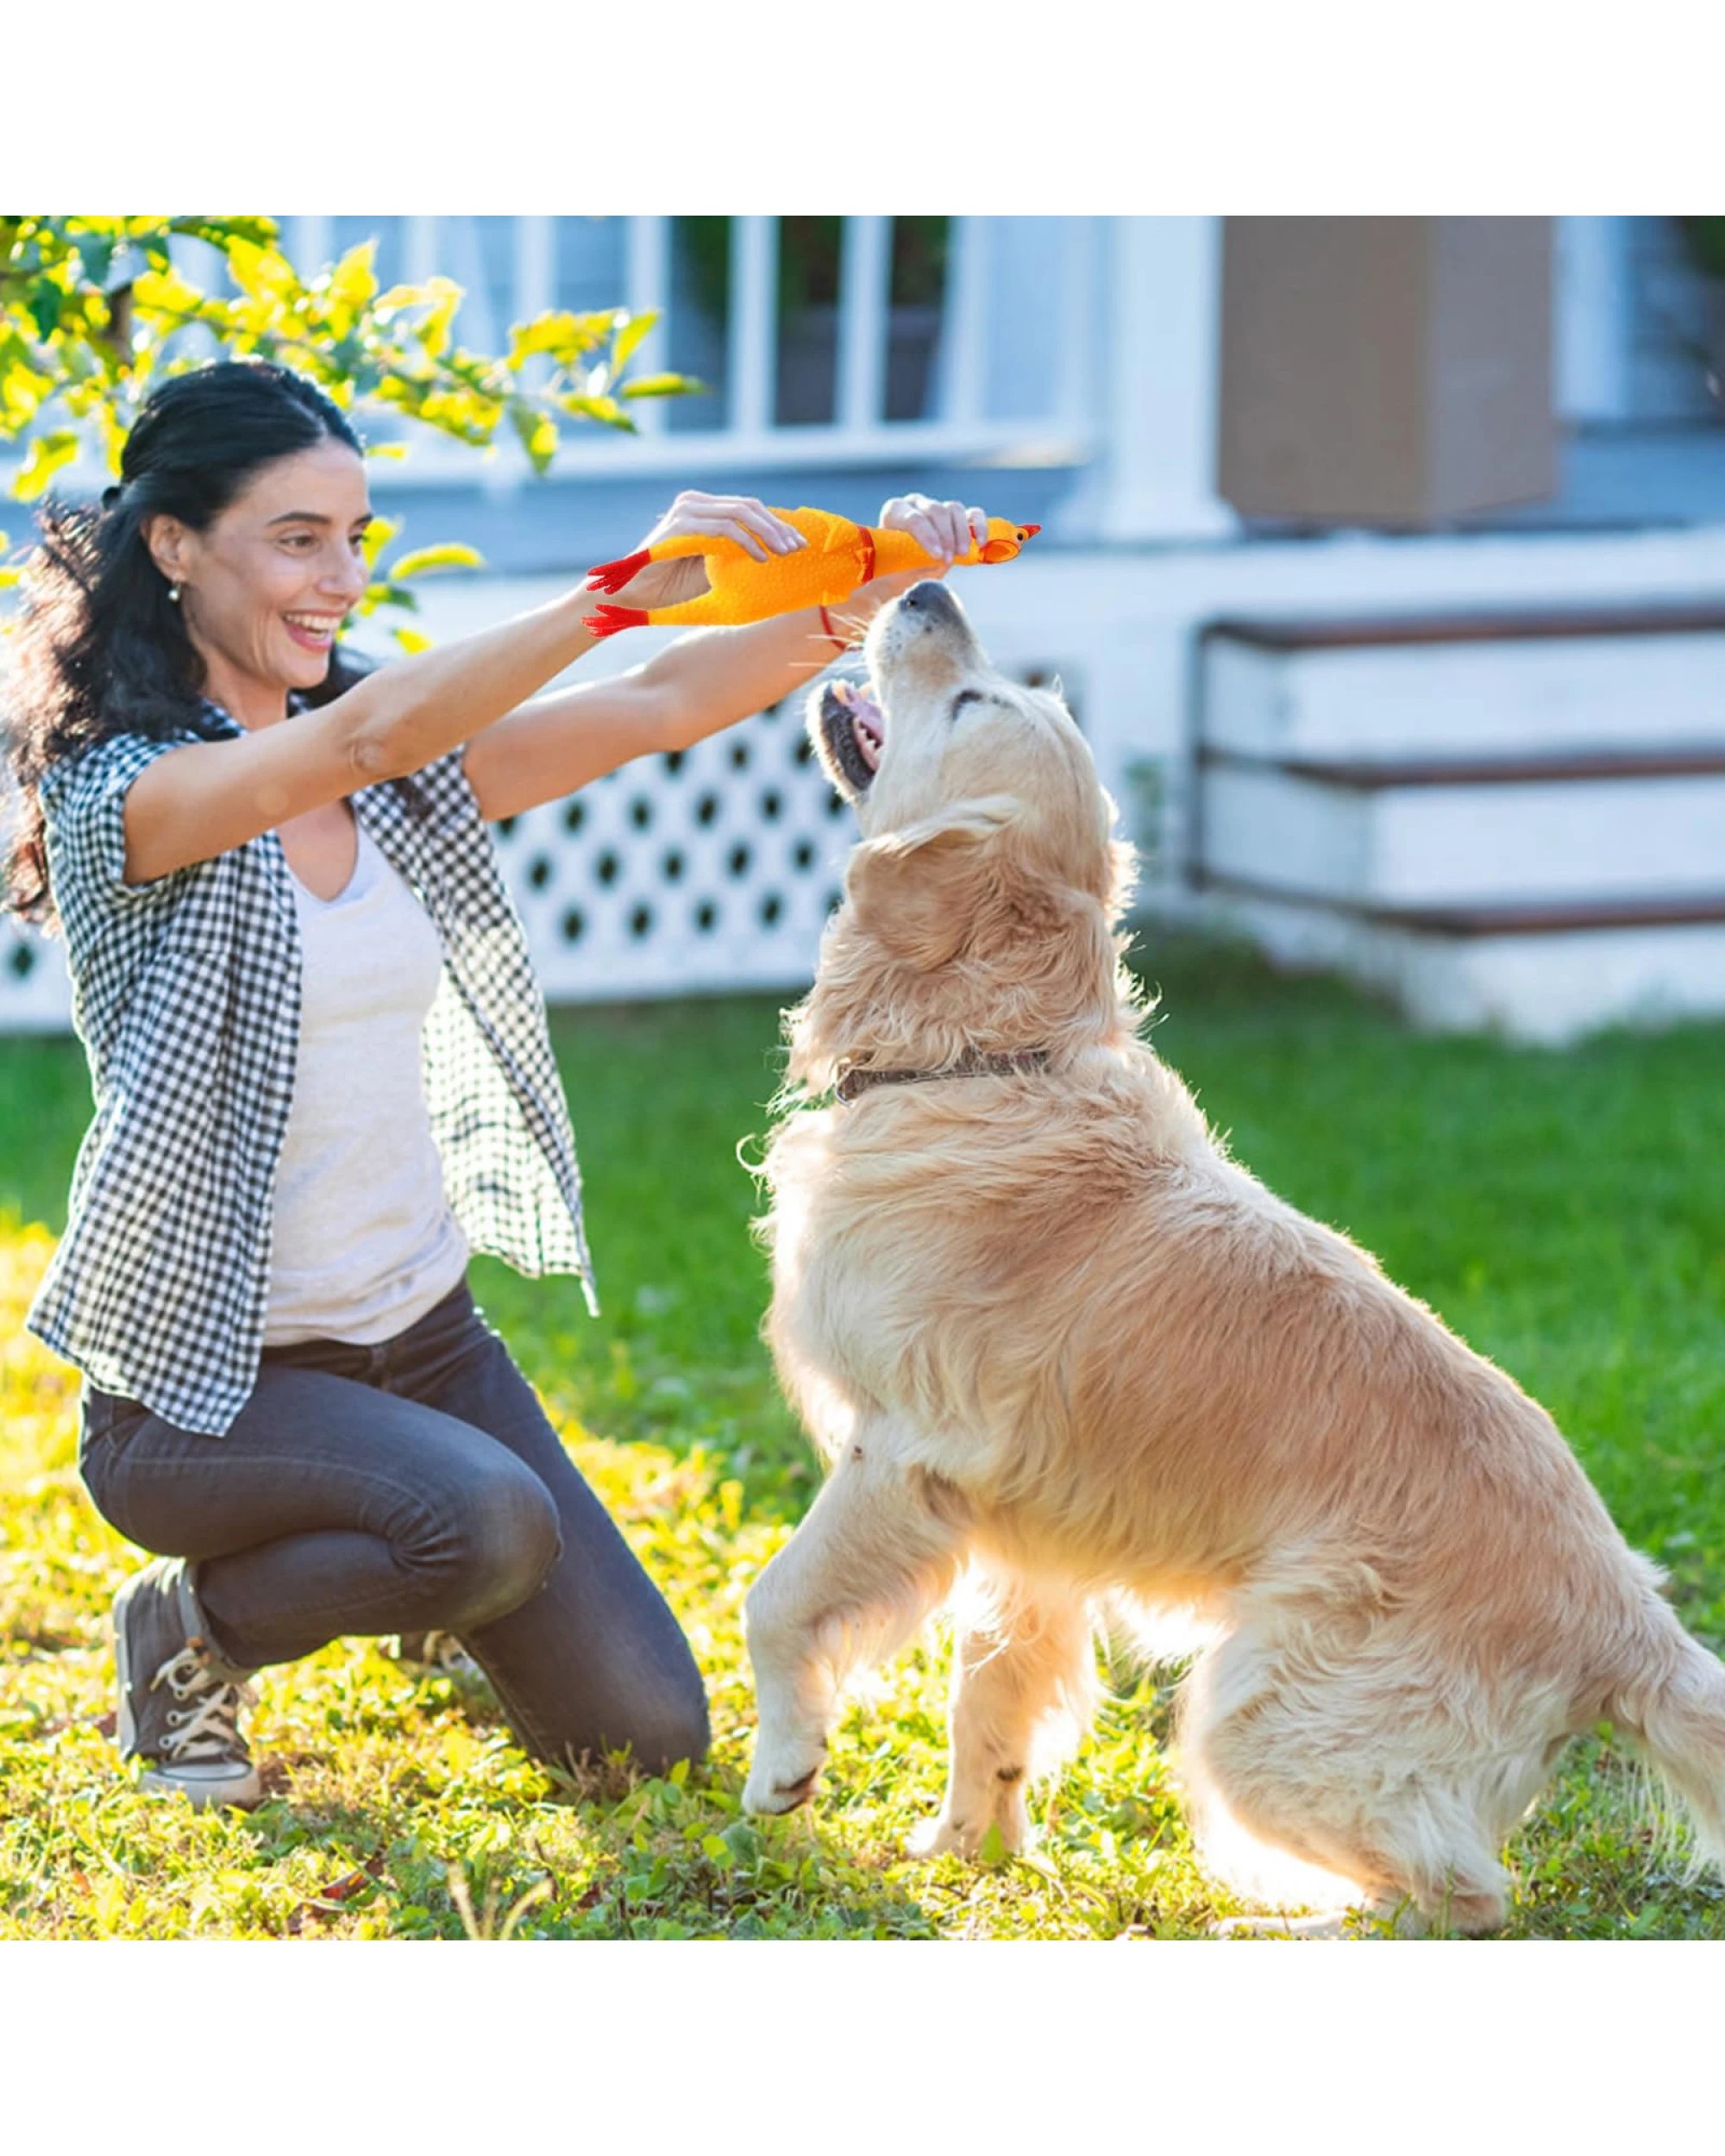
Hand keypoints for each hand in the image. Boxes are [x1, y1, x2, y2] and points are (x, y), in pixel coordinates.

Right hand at [604, 491, 808, 611]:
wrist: (635, 597)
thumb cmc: (674, 587)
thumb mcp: (716, 567)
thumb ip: (739, 553)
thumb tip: (779, 553)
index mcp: (703, 507)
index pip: (748, 508)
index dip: (777, 524)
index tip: (800, 543)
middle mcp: (695, 502)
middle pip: (748, 505)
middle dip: (777, 527)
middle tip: (797, 548)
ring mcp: (687, 510)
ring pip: (739, 513)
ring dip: (766, 533)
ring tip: (783, 553)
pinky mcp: (681, 525)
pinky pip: (723, 529)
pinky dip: (745, 543)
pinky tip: (759, 558)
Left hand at [833, 494, 990, 637]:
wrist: (903, 576)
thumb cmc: (889, 575)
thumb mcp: (882, 573)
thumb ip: (880, 572)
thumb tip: (865, 588)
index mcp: (893, 512)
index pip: (912, 517)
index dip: (926, 535)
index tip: (935, 556)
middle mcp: (915, 505)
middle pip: (935, 510)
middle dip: (943, 535)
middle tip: (947, 560)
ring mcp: (937, 508)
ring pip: (954, 509)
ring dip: (960, 533)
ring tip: (961, 555)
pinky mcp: (957, 518)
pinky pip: (972, 514)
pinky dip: (979, 525)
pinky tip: (981, 542)